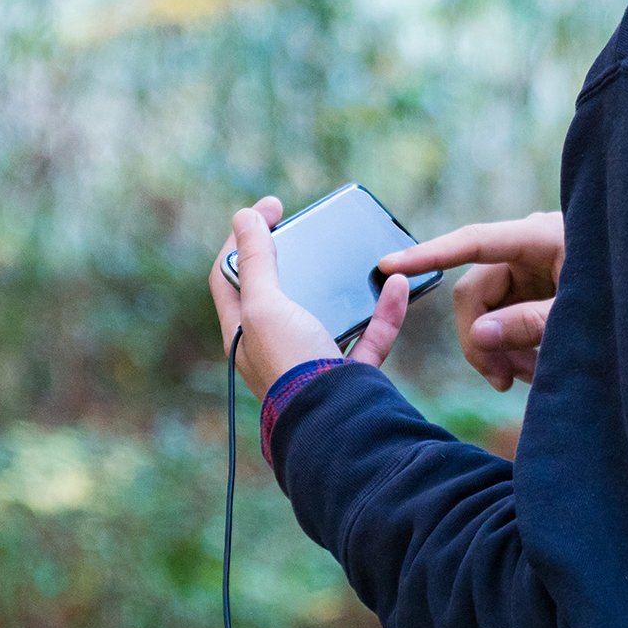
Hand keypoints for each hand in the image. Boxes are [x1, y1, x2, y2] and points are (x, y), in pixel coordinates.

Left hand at [210, 197, 409, 399]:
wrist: (333, 421)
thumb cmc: (290, 363)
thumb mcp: (265, 305)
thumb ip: (257, 261)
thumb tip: (243, 217)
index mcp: (242, 331)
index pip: (230, 274)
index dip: (244, 236)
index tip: (273, 206)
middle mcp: (275, 345)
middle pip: (280, 290)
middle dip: (297, 256)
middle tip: (313, 226)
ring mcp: (315, 358)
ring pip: (330, 311)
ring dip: (347, 281)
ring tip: (357, 253)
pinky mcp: (353, 371)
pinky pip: (372, 332)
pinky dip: (386, 308)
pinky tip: (397, 284)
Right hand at [377, 211, 563, 391]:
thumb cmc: (621, 298)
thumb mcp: (579, 312)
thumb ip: (530, 322)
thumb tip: (476, 333)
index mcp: (540, 236)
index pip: (473, 241)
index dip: (430, 254)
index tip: (388, 264)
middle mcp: (526, 245)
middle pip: (474, 293)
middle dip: (483, 342)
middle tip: (503, 382)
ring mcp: (528, 265)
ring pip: (486, 310)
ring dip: (500, 350)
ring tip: (530, 377)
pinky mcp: (531, 284)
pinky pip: (503, 314)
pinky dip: (512, 344)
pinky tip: (533, 367)